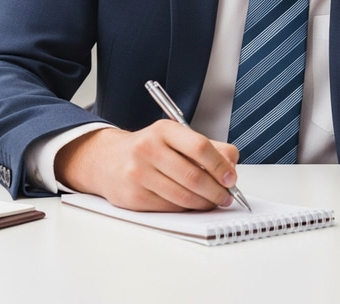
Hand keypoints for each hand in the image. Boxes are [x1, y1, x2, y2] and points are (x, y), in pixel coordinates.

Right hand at [54, 121, 239, 211]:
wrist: (107, 160)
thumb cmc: (149, 148)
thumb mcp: (175, 137)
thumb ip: (207, 147)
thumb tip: (231, 164)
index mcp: (164, 129)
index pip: (200, 147)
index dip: (220, 165)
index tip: (231, 178)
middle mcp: (149, 148)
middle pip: (193, 176)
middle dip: (216, 190)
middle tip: (226, 196)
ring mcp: (138, 173)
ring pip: (182, 196)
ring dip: (204, 203)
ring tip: (213, 202)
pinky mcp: (133, 197)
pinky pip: (169, 208)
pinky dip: (186, 209)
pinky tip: (192, 205)